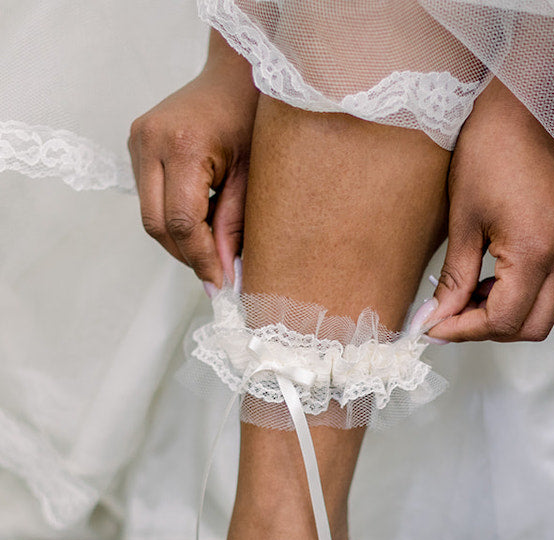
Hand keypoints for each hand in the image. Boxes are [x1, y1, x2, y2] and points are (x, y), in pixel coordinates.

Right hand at [128, 31, 258, 287]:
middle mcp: (151, 142)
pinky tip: (200, 226)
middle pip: (157, 224)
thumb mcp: (252, 177)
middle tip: (216, 276)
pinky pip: (149, 198)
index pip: (183, 222)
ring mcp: (138, 140)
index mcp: (183, 146)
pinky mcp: (136, 144)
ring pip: (149, 216)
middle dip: (187, 256)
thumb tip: (225, 273)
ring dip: (179, 241)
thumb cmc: (251, 120)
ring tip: (212, 253)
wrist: (233, 76)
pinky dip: (172, 220)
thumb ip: (235, 226)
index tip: (220, 284)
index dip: (201, 259)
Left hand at [427, 79, 553, 342]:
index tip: (433, 328)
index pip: (504, 320)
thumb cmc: (489, 149)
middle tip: (451, 319)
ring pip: (543, 311)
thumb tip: (437, 319)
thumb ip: (454, 278)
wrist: (526, 104)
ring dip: (504, 314)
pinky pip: (549, 287)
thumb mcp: (463, 219)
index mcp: (536, 251)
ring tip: (466, 295)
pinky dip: (518, 294)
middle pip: (533, 327)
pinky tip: (489, 278)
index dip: (466, 331)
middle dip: (490, 330)